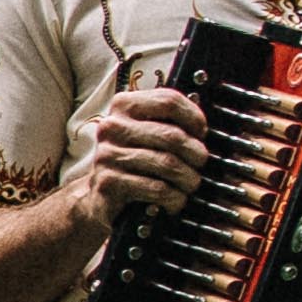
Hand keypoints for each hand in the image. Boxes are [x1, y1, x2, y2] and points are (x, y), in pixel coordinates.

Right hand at [82, 84, 212, 217]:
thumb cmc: (132, 162)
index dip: (194, 117)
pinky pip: (156, 188)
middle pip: (171, 135)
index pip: (168, 100)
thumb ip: (168, 122)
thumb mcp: (145, 133)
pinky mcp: (109, 183)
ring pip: (167, 163)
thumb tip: (203, 127)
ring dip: (188, 178)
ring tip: (191, 184)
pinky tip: (175, 200)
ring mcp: (108, 155)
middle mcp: (112, 127)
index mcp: (123, 105)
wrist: (98, 195)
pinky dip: (174, 197)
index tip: (202, 132)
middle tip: (201, 163)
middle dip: (195, 152)